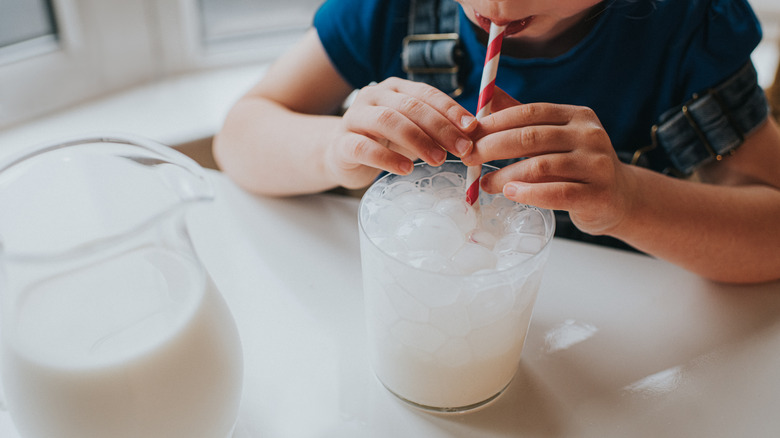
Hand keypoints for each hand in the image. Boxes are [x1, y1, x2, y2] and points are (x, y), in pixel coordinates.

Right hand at [324, 78, 477, 188]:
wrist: (341, 155)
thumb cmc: (384, 141)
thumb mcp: (412, 130)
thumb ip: (436, 129)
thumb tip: (474, 134)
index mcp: (394, 88)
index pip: (426, 93)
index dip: (450, 110)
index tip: (472, 128)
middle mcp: (373, 96)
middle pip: (410, 106)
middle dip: (440, 127)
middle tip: (462, 149)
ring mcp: (354, 117)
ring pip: (387, 120)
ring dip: (417, 140)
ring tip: (438, 159)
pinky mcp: (341, 143)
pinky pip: (363, 147)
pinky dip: (387, 158)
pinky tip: (406, 169)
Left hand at [463, 88, 635, 234]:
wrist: (620, 198)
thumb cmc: (578, 166)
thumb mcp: (555, 137)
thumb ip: (523, 119)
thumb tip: (489, 95)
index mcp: (576, 116)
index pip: (530, 112)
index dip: (495, 122)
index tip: (468, 135)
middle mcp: (589, 135)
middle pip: (531, 137)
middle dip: (492, 146)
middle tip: (468, 158)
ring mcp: (596, 164)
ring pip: (540, 166)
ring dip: (505, 175)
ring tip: (483, 184)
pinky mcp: (597, 194)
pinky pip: (557, 193)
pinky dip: (529, 193)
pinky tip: (510, 194)